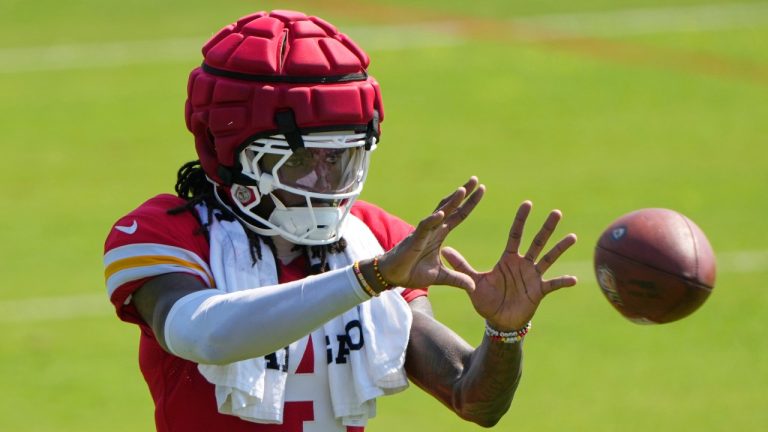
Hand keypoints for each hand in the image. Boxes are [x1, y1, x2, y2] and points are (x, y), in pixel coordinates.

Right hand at [370, 176, 484, 291]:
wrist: (392, 277)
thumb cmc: (412, 272)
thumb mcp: (440, 277)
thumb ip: (457, 279)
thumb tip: (473, 287)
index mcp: (440, 234)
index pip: (458, 215)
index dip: (469, 204)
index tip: (481, 190)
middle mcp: (433, 229)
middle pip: (450, 207)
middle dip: (463, 194)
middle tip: (475, 179)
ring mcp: (423, 232)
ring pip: (438, 213)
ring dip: (450, 202)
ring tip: (462, 190)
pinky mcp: (414, 240)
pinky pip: (424, 227)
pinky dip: (432, 220)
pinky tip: (441, 213)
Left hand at [442, 201, 577, 330]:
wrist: (498, 322)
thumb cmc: (487, 301)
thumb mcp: (473, 282)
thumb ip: (462, 266)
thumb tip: (444, 250)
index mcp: (508, 259)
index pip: (516, 235)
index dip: (521, 220)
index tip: (527, 203)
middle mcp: (524, 264)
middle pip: (537, 241)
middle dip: (546, 227)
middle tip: (556, 212)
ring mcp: (533, 276)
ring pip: (549, 258)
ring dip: (560, 247)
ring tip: (572, 236)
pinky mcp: (539, 291)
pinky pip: (553, 285)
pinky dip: (563, 282)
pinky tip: (574, 279)